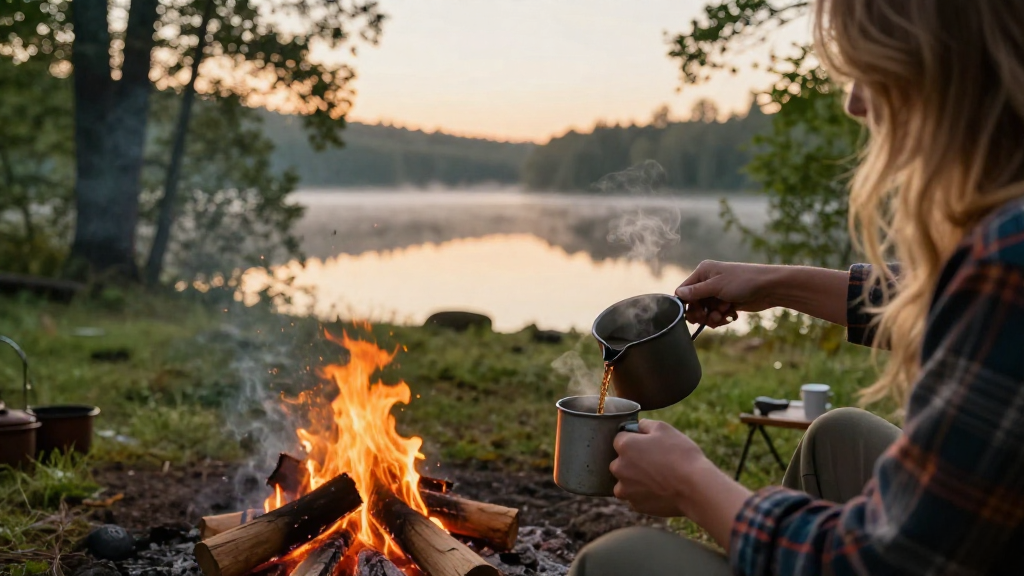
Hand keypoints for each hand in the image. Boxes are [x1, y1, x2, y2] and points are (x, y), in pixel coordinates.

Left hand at [610, 419, 753, 548]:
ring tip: (658, 478)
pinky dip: (644, 494)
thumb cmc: (680, 454)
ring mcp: (626, 489)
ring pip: (625, 482)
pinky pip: (635, 497)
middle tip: (656, 462)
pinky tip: (660, 490)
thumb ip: (645, 425)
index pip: (620, 439)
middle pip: (620, 462)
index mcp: (624, 446)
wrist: (694, 488)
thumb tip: (638, 426)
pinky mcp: (636, 505)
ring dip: (635, 480)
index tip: (650, 446)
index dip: (635, 440)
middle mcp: (619, 468)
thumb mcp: (664, 429)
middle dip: (632, 461)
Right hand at [675, 261, 777, 327]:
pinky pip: (715, 314)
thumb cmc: (743, 281)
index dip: (687, 305)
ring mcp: (717, 293)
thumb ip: (696, 292)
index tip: (694, 315)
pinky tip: (728, 316)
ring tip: (722, 316)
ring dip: (711, 317)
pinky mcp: (726, 302)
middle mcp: (708, 281)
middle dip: (700, 313)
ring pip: (705, 311)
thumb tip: (678, 293)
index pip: (684, 290)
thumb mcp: (717, 286)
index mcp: (703, 272)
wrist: (769, 288)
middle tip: (709, 318)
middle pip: (693, 303)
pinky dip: (720, 318)